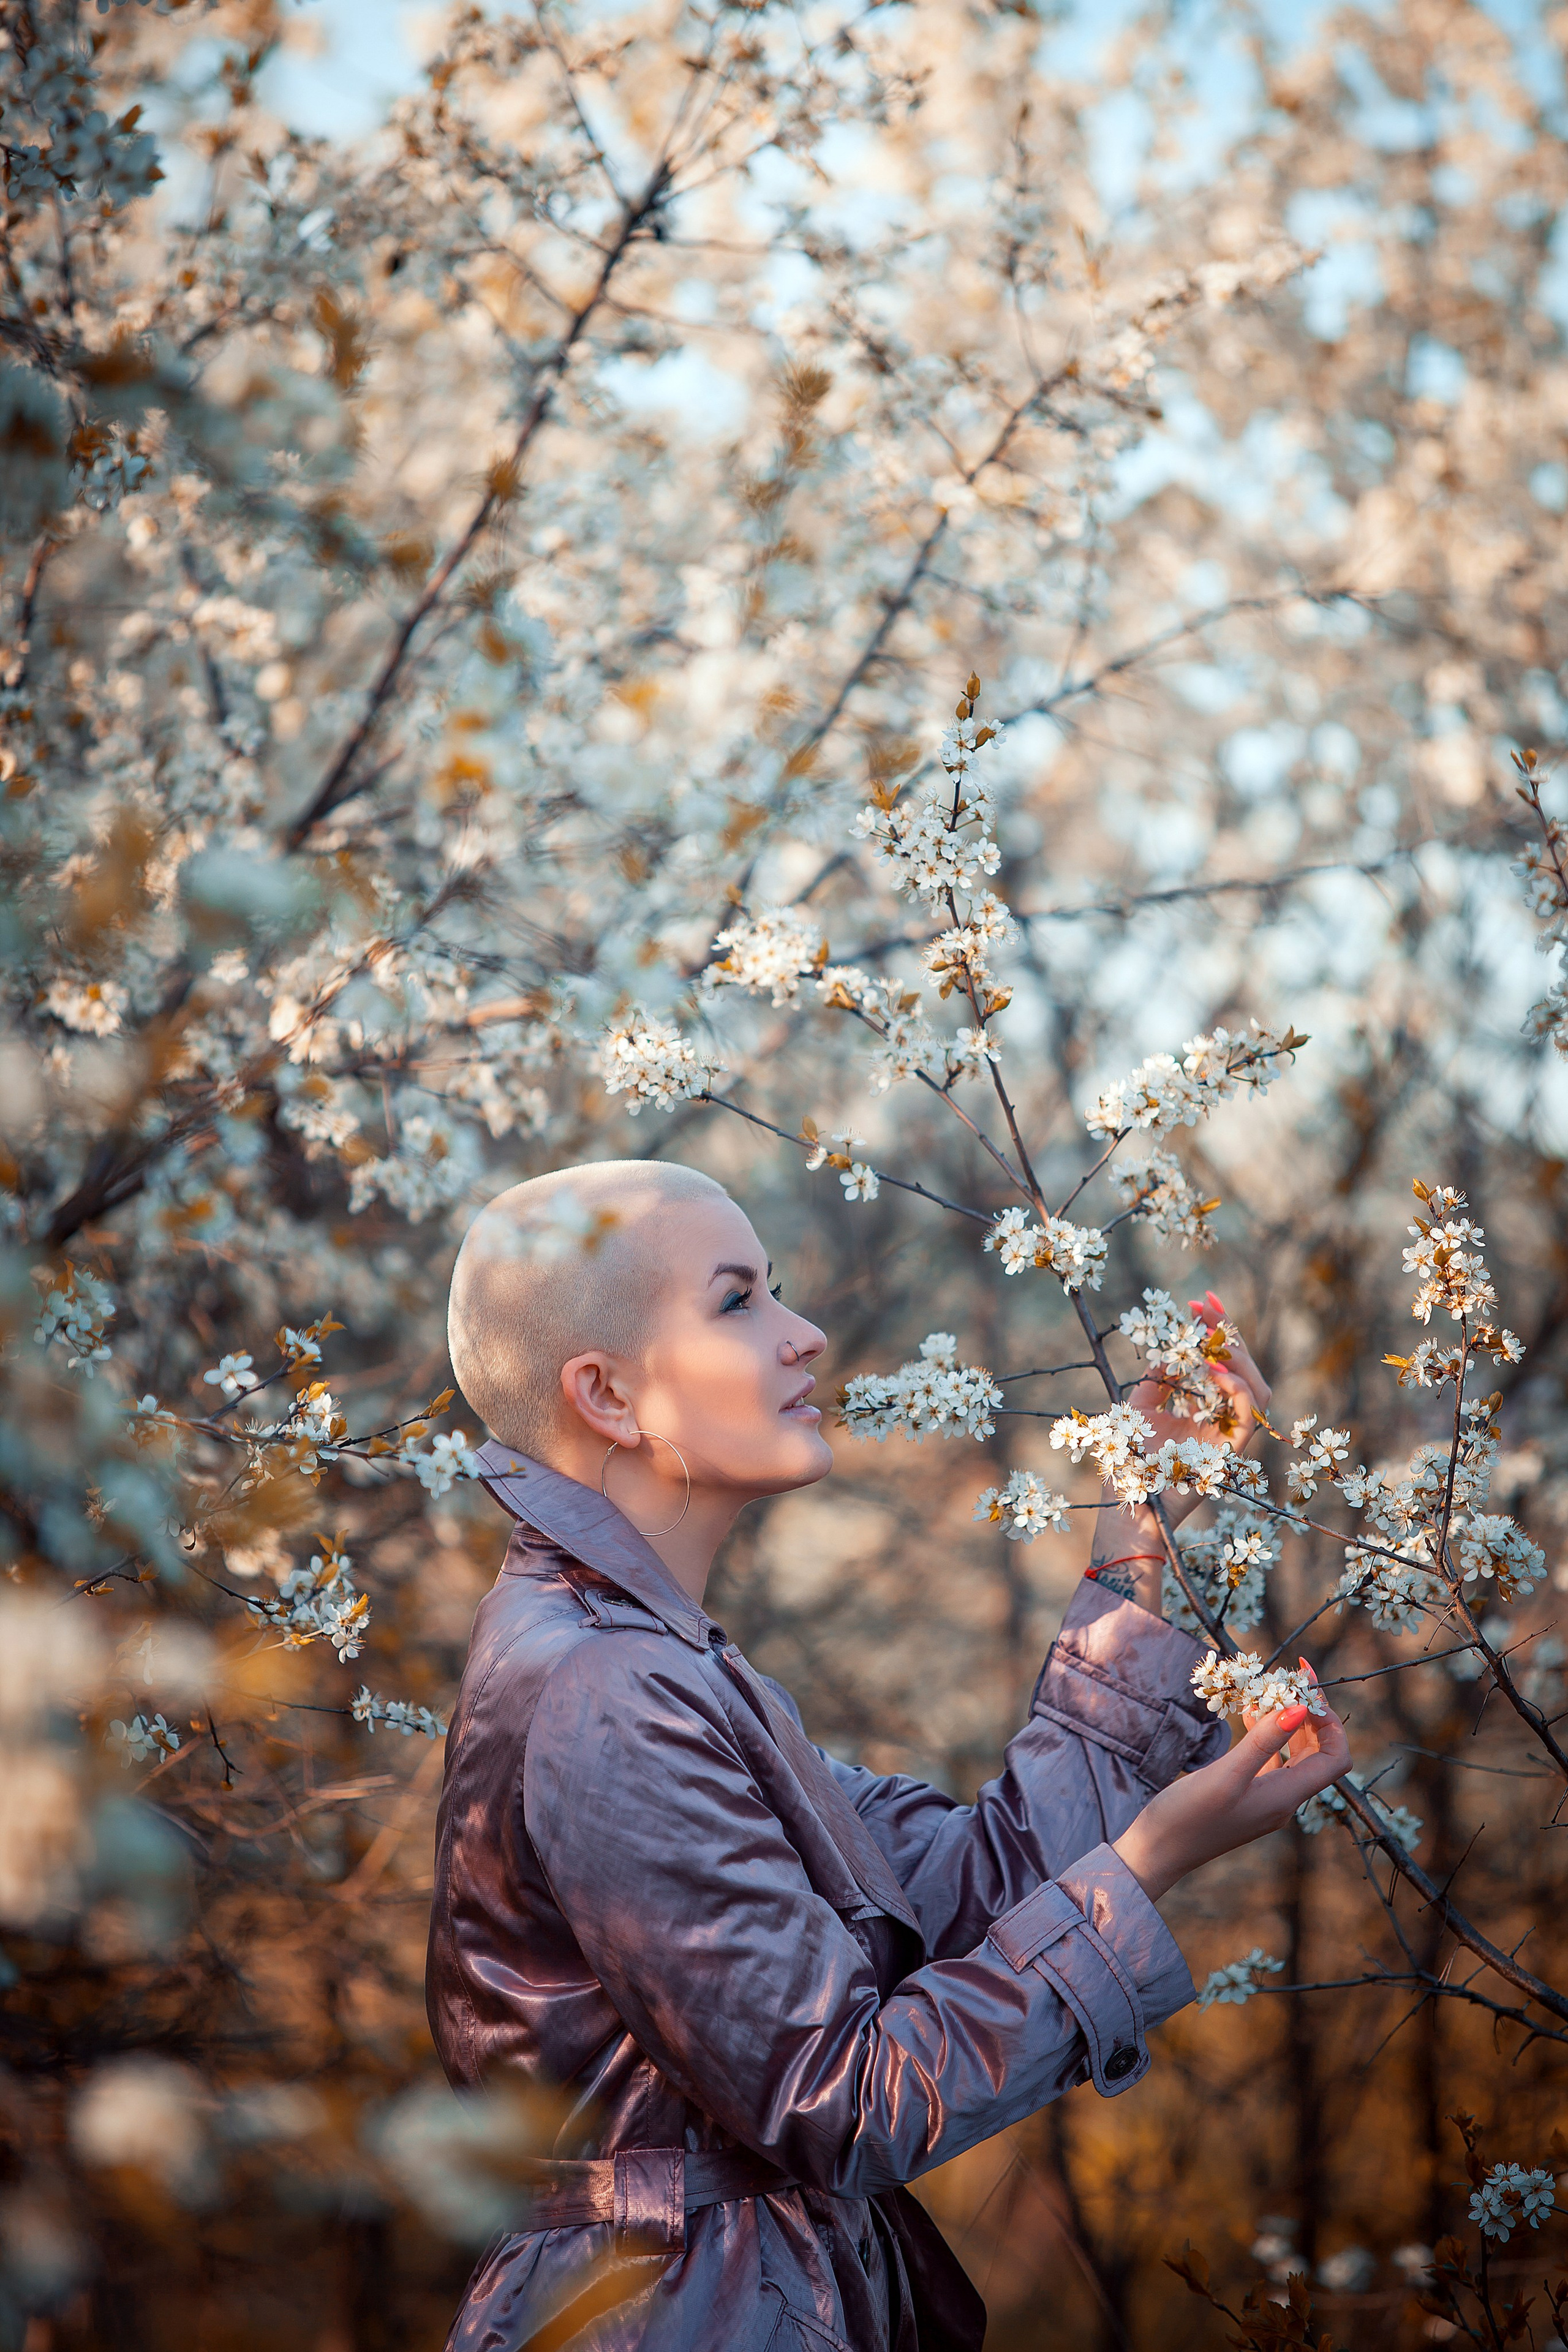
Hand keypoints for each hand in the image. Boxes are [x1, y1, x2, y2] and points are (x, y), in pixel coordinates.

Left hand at [1088, 1294, 1272, 1608]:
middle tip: (1203, 1307)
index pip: (1223, 1363)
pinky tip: (1214, 1371)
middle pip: (1245, 1371)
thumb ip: (1156, 1379)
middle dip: (1227, 1333)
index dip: (1216, 1331)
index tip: (1199, 1301)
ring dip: (1238, 1357)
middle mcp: (1223, 1422)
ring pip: (1259, 1389)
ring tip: (1209, 1339)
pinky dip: (1239, 1389)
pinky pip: (1251, 1415)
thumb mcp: (1138, 1410)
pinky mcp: (1231, 1454)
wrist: (1127, 1508)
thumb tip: (1168, 1349)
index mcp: (1205, 1411)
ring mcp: (1230, 1438)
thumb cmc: (1129, 1465)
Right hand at [1110, 1662, 1349, 1902]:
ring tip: (1266, 1690)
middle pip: (1317, 1753)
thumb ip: (1264, 1741)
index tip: (1306, 1687)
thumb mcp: (1226, 1775)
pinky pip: (1270, 1760)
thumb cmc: (1189, 1817)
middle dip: (1308, 1713)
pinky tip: (1249, 1714)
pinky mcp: (1247, 1796)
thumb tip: (1301, 1708)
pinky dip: (1266, 1733)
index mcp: (1286, 1796)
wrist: (1157, 1851)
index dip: (1329, 1721)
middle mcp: (1283, 1799)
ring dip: (1287, 1720)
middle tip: (1288, 1678)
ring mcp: (1266, 1799)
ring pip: (1293, 1754)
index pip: (1334, 1758)